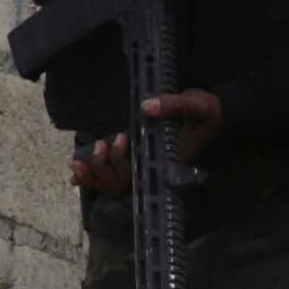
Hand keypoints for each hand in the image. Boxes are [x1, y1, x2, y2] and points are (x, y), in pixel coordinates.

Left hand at [68, 89, 223, 193]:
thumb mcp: (195, 104)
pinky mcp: (138, 160)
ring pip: (115, 183)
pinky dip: (93, 176)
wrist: (213, 115)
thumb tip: (146, 106)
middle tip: (101, 144)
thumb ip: (173, 105)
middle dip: (103, 167)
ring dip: (94, 174)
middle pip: (123, 181)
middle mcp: (154, 168)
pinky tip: (76, 173)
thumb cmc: (205, 112)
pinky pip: (113, 176)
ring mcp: (145, 166)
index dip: (118, 167)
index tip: (110, 146)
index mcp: (167, 159)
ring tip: (78, 160)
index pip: (140, 173)